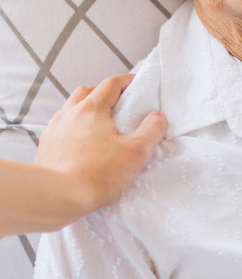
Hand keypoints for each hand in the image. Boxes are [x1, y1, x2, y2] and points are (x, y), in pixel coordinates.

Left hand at [35, 74, 166, 221]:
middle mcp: (69, 113)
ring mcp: (55, 129)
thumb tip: (159, 116)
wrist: (56, 198)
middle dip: (103, 92)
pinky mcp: (45, 146)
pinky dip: (72, 127)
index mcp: (91, 109)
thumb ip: (152, 130)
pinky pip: (60, 127)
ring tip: (98, 124)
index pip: (110, 84)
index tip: (136, 83)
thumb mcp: (135, 152)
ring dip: (85, 109)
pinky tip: (80, 142)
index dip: (125, 81)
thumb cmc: (96, 175)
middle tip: (117, 103)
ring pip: (70, 108)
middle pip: (87, 92)